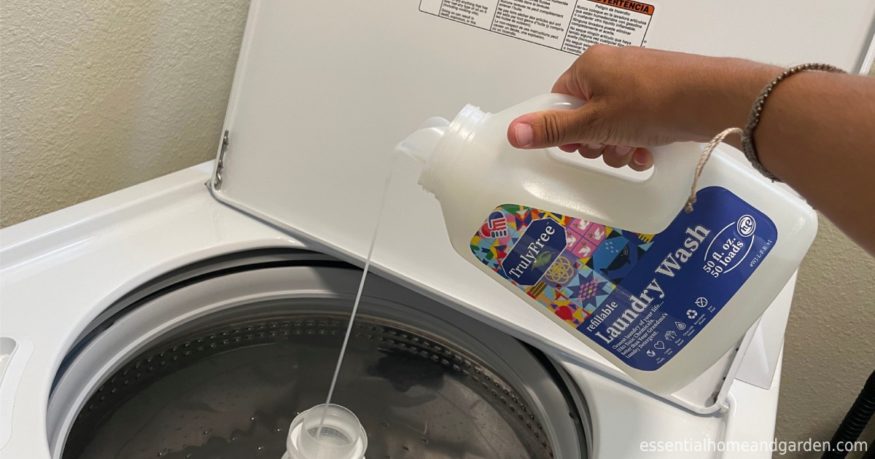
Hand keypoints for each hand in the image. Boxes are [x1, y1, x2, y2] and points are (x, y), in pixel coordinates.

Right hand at [507, 45, 776, 169]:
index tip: (577, 147)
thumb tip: (511, 132)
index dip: (563, 129)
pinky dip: (638, 139)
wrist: (713, 99)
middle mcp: (611, 67)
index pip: (559, 100)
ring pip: (612, 121)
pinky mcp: (661, 92)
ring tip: (633, 153)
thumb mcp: (594, 123)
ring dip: (617, 145)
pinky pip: (637, 120)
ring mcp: (638, 79)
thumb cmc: (648, 105)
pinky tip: (648, 153)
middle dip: (594, 141)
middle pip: (585, 113)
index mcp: (589, 66)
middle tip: (608, 150)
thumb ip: (553, 129)